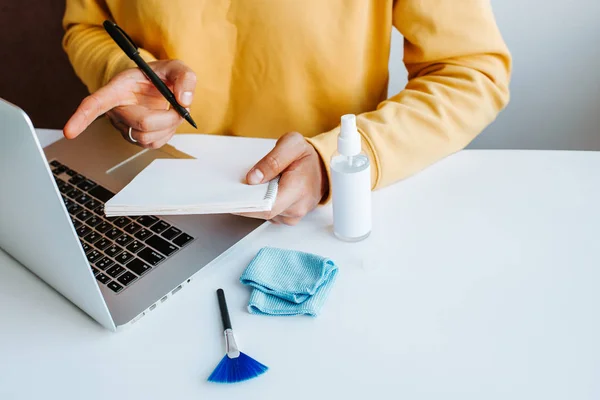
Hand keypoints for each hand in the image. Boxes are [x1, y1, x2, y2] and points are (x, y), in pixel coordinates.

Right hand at [63, 60, 196, 147]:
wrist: (161, 86)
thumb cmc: (161, 76)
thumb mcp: (175, 67)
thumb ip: (184, 77)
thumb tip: (184, 101)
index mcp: (117, 88)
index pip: (95, 103)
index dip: (81, 117)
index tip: (69, 131)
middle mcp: (116, 109)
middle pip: (141, 124)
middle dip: (168, 118)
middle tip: (178, 107)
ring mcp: (125, 126)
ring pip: (148, 137)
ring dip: (169, 127)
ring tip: (171, 111)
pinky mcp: (135, 138)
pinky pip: (153, 144)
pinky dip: (167, 134)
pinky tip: (166, 121)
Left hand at [239, 132, 327, 224]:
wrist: (322, 167)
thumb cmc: (307, 156)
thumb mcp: (291, 144)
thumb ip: (272, 160)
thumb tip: (253, 178)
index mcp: (298, 189)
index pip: (267, 207)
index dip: (247, 206)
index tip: (232, 199)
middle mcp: (297, 207)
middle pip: (263, 212)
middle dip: (250, 200)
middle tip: (240, 186)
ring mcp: (294, 215)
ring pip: (265, 215)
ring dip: (257, 202)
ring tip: (258, 185)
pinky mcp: (289, 217)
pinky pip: (270, 215)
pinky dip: (263, 204)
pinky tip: (264, 192)